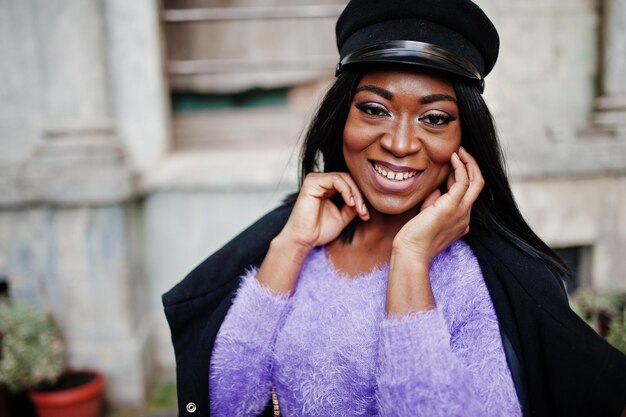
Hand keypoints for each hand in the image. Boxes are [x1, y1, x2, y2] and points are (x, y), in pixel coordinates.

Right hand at [280, 172, 369, 249]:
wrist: (304, 240)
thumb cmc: (319, 231)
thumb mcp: (343, 216)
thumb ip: (353, 206)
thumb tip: (367, 200)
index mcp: (326, 188)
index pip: (349, 184)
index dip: (360, 197)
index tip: (365, 215)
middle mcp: (320, 181)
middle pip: (348, 179)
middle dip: (360, 195)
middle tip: (364, 212)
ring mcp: (315, 180)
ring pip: (344, 177)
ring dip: (355, 193)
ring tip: (358, 209)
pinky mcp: (312, 182)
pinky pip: (336, 179)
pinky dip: (346, 190)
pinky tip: (350, 203)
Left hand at [392, 147, 483, 264]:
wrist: (411, 254)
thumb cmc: (413, 239)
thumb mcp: (427, 217)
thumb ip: (434, 203)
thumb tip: (437, 189)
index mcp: (460, 220)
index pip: (467, 193)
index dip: (460, 176)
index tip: (452, 163)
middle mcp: (465, 216)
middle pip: (478, 185)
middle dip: (472, 166)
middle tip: (462, 151)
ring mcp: (461, 212)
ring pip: (476, 181)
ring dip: (469, 162)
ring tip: (459, 150)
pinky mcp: (451, 208)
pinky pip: (463, 182)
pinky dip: (461, 167)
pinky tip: (453, 157)